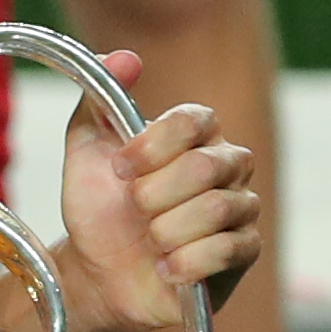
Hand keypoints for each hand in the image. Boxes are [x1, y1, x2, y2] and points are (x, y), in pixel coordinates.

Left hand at [53, 49, 261, 331]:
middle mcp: (228, 165)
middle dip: (153, 196)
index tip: (118, 170)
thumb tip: (124, 57)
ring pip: (215, 210)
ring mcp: (241, 208)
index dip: (152, 146)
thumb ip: (99, 99)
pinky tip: (165, 268)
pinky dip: (185, 262)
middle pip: (204, 168)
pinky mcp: (244, 252)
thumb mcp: (86, 151)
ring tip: (149, 241)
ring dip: (165, 231)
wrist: (98, 274)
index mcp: (197, 134)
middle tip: (134, 211)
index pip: (195, 119)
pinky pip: (226, 250)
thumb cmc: (99, 209)